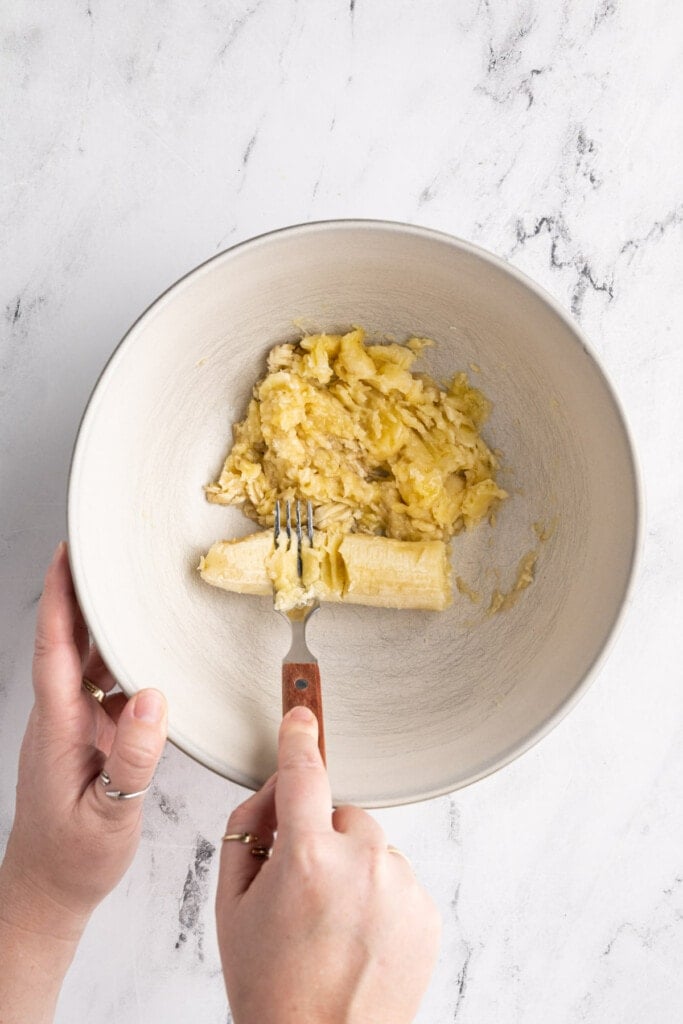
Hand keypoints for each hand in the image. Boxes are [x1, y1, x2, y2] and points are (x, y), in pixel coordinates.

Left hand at [0, 542, 167, 938]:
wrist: (49, 890)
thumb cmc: (74, 859)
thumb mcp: (111, 814)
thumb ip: (132, 757)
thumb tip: (152, 698)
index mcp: (58, 728)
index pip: (54, 649)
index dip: (60, 599)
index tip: (67, 555)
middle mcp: (59, 719)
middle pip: (67, 642)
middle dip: (80, 594)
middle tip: (100, 553)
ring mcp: (69, 727)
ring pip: (84, 662)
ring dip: (101, 627)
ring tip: (128, 593)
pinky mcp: (82, 738)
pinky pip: (100, 687)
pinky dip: (119, 664)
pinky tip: (144, 661)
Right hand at [216, 706, 440, 1023]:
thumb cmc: (271, 987)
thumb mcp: (232, 906)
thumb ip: (247, 834)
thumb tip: (273, 794)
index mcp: (306, 857)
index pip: (303, 774)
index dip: (300, 737)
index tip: (302, 713)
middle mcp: (361, 863)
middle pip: (341, 815)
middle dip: (322, 836)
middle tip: (303, 888)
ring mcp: (400, 886)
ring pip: (371, 848)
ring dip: (353, 868)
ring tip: (333, 925)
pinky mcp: (426, 911)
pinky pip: (397, 879)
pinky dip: (379, 896)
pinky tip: (359, 937)